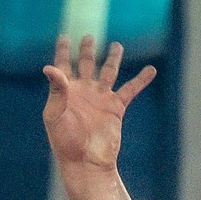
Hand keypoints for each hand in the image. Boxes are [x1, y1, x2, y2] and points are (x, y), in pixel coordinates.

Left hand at [42, 34, 155, 176]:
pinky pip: (131, 89)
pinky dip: (141, 79)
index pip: (63, 66)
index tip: (64, 37)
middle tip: (88, 37)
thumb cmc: (65, 143)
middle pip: (85, 64)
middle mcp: (84, 92)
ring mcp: (101, 98)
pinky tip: (151, 70)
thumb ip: (56, 90)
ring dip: (113, 58)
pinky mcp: (116, 108)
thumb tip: (49, 67)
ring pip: (108, 72)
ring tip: (117, 46)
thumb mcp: (55, 115)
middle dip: (87, 50)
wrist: (86, 163)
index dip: (63, 51)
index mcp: (66, 92)